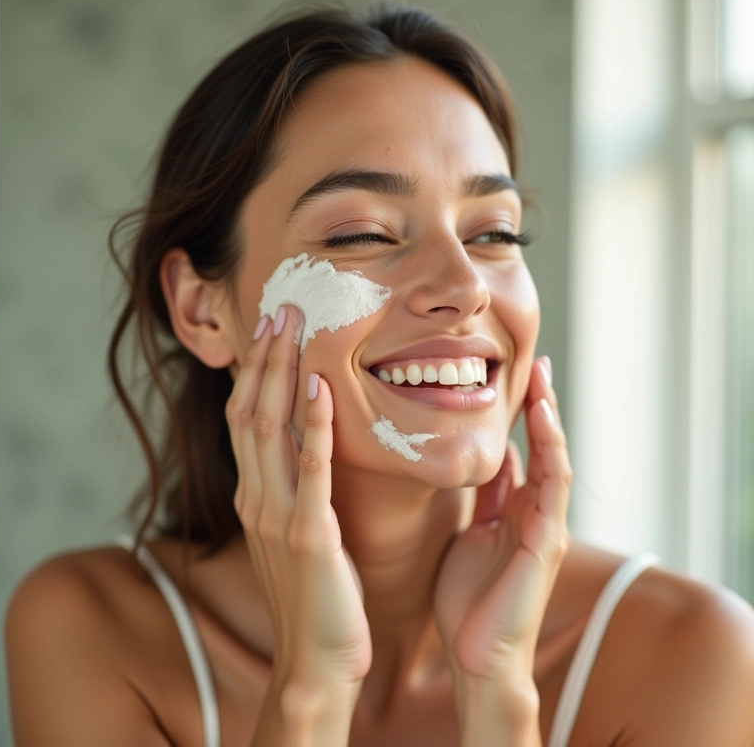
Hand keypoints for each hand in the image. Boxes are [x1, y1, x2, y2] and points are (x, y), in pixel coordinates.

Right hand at [225, 305, 371, 693]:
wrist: (315, 659)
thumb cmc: (313, 593)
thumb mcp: (292, 530)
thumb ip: (291, 487)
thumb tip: (304, 444)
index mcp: (253, 496)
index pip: (245, 419)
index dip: (254, 371)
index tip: (271, 328)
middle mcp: (256, 499)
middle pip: (250, 412)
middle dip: (263, 358)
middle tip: (280, 309)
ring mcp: (277, 516)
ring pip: (269, 430)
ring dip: (279, 375)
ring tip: (292, 329)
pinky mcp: (309, 536)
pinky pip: (310, 471)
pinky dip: (314, 425)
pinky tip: (320, 386)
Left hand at [434, 357, 571, 686]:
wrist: (475, 654)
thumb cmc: (466, 601)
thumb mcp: (465, 535)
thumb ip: (477, 502)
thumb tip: (476, 465)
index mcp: (509, 512)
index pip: (519, 454)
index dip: (514, 419)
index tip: (506, 382)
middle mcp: (532, 513)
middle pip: (541, 448)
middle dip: (538, 407)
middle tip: (535, 365)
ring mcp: (544, 525)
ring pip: (554, 458)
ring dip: (549, 418)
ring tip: (541, 378)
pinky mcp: (548, 539)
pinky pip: (554, 484)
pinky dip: (551, 448)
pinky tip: (543, 418)